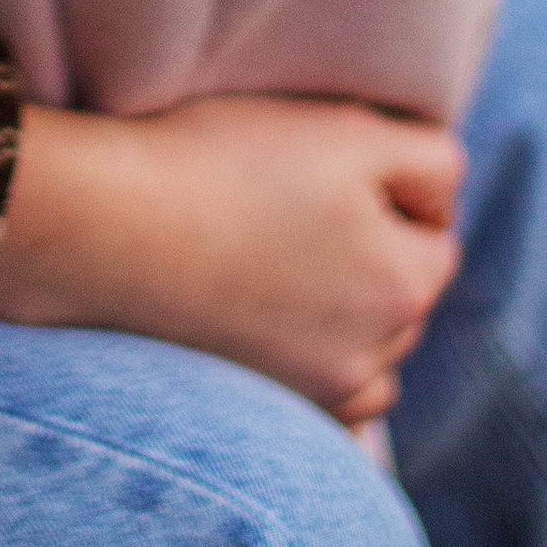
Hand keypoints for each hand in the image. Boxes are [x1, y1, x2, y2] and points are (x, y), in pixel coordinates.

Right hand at [0, 90, 464, 428]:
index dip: (388, 186)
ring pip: (366, 354)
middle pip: (402, 296)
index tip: (322, 166)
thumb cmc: (222, 163)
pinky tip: (266, 328)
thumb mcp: (347, 130)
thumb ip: (430, 158)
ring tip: (273, 265)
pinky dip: (308, 368)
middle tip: (290, 207)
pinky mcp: (259, 416)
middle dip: (371, 254)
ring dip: (343, 316)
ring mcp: (313, 397)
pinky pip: (320, 407)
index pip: (436, 228)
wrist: (101, 227)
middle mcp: (374, 359)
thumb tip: (446, 196)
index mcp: (404, 285)